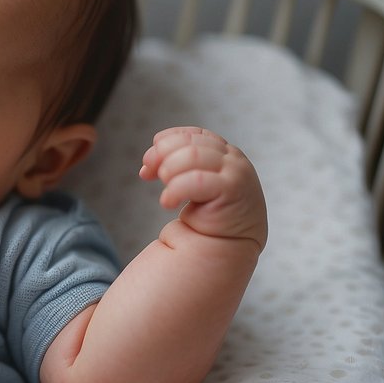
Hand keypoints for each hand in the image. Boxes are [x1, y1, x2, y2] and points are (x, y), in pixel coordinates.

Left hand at [139, 126, 266, 247]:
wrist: (230, 247)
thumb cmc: (208, 216)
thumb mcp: (190, 182)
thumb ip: (175, 167)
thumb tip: (147, 164)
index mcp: (223, 151)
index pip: (191, 134)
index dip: (165, 143)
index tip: (147, 165)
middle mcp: (233, 157)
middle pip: (188, 143)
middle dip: (160, 156)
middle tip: (148, 175)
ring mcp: (236, 171)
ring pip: (191, 156)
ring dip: (169, 172)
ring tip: (166, 192)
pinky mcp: (233, 188)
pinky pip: (195, 179)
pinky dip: (174, 189)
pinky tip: (168, 203)